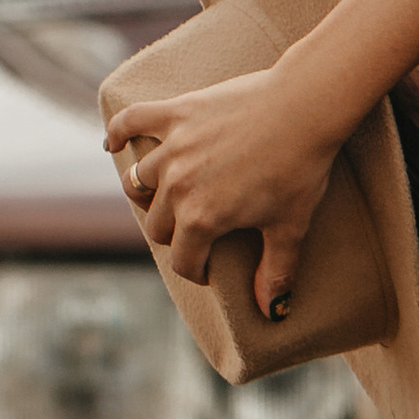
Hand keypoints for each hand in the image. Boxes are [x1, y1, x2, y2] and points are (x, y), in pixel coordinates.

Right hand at [102, 64, 338, 315]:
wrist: (305, 107)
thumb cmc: (301, 168)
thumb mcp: (291, 225)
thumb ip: (277, 270)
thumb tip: (274, 312)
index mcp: (202, 219)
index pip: (182, 259)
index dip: (195, 270)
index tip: (206, 268)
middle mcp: (178, 186)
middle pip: (156, 224)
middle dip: (173, 234)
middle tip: (193, 230)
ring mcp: (173, 148)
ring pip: (138, 181)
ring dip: (147, 192)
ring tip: (163, 195)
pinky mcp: (176, 113)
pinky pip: (132, 120)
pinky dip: (118, 130)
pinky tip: (112, 142)